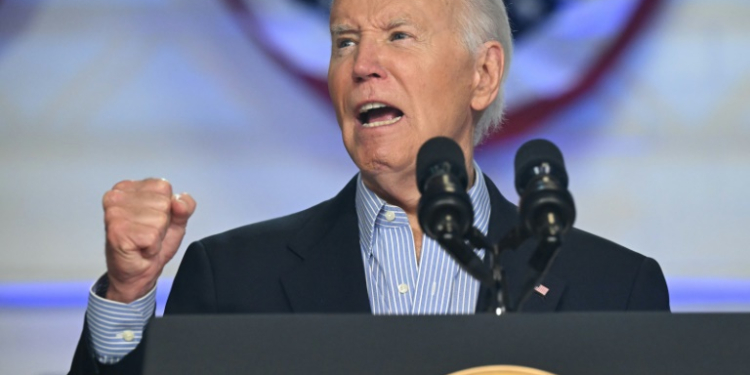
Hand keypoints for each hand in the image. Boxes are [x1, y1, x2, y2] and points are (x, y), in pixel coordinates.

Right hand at [102, 178, 196, 302]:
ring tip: (143, 241)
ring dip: (156, 236)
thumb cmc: (151, 244)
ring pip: (159, 219)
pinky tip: (140, 249)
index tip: (152, 221)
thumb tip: (178, 201)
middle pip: (163, 203)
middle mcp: (117, 196)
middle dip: (162, 223)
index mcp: (128, 187)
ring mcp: (115, 213)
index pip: (163, 186)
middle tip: (147, 234)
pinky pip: (152, 235)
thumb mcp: (176, 221)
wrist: (138, 274)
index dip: (167, 209)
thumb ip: (184, 206)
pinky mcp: (117, 231)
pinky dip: (152, 247)